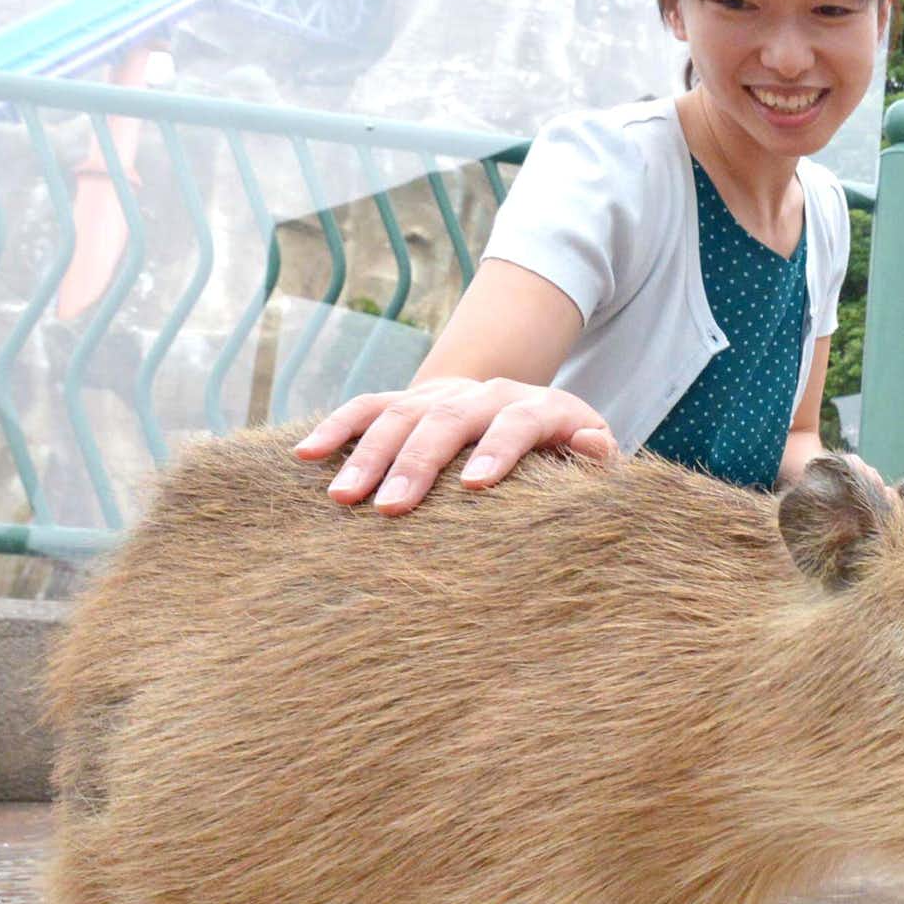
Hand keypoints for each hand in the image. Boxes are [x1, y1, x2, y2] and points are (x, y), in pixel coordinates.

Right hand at [292, 377, 615, 514]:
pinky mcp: (409, 401)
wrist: (527, 415)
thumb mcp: (592, 452)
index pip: (518, 420)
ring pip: (399, 414)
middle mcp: (486, 394)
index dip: (498, 449)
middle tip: (390, 510)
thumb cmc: (566, 455)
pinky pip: (366, 408)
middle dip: (417, 463)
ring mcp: (443, 395)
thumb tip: (592, 442)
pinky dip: (335, 428)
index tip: (474, 486)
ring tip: (342, 497)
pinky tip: (306, 455)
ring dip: (368, 454)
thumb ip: (596, 453)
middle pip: (448, 419)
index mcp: (538, 406)